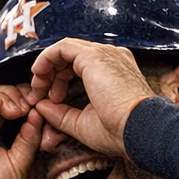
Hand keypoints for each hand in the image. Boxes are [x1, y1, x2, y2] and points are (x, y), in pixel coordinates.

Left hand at [26, 39, 153, 156]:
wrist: (140, 129)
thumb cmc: (121, 131)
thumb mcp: (82, 123)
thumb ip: (60, 114)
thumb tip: (41, 105)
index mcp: (114, 72)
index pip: (80, 67)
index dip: (59, 81)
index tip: (50, 100)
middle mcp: (111, 59)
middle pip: (72, 57)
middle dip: (51, 74)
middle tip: (40, 94)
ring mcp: (104, 54)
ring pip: (66, 50)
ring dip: (47, 67)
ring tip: (38, 87)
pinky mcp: (93, 56)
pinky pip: (62, 48)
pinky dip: (46, 59)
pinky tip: (39, 75)